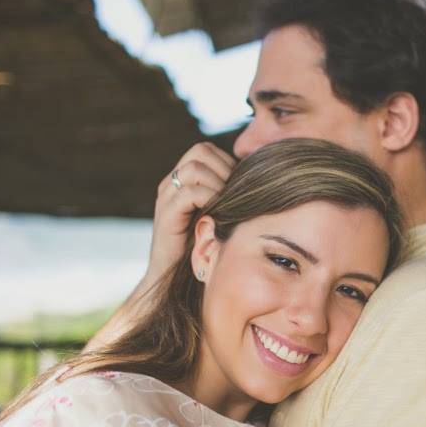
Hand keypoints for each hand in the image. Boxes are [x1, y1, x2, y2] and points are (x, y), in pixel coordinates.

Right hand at [147, 142, 234, 283]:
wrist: (175, 277)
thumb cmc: (204, 246)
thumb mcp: (220, 214)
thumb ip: (228, 195)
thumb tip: (259, 179)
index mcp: (183, 180)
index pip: (206, 149)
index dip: (226, 162)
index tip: (237, 186)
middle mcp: (172, 183)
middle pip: (200, 150)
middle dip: (223, 169)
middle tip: (232, 194)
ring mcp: (167, 197)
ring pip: (194, 167)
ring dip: (217, 183)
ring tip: (225, 204)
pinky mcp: (166, 214)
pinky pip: (189, 192)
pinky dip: (209, 198)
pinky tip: (218, 214)